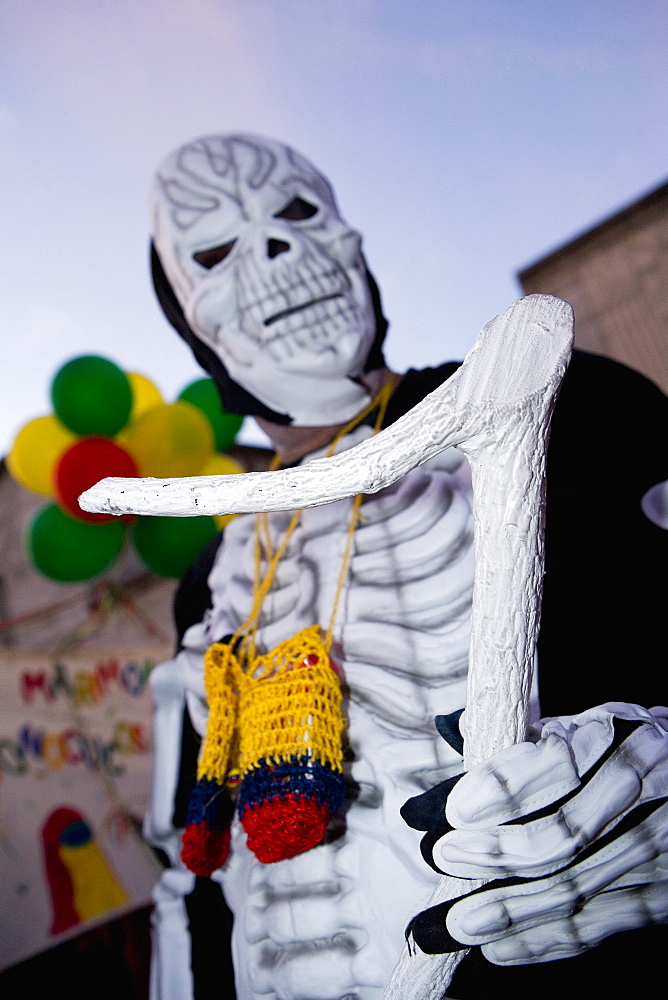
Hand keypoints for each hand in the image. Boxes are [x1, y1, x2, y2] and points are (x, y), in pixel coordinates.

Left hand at [403, 703, 667, 963]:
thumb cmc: (617, 748)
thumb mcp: (579, 724)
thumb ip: (527, 735)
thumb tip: (455, 731)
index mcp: (618, 736)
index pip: (559, 765)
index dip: (504, 790)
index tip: (457, 811)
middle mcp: (643, 790)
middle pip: (565, 835)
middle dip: (497, 854)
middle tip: (444, 857)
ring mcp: (658, 847)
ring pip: (576, 887)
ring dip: (511, 910)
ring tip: (458, 922)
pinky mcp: (661, 895)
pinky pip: (598, 926)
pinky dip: (544, 941)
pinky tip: (500, 946)